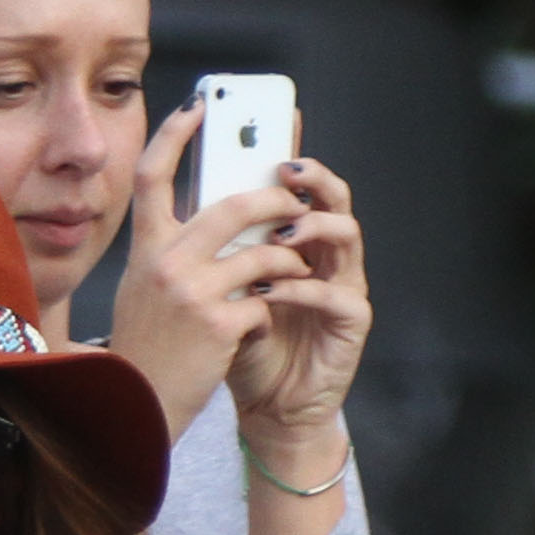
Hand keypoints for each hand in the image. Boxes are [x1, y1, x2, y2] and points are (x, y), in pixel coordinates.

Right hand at [113, 103, 356, 442]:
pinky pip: (265, 300)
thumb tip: (224, 213)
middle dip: (275, 201)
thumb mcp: (145, 294)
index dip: (175, 133)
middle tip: (296, 205)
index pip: (151, 175)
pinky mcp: (218, 326)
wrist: (133, 414)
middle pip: (232, 205)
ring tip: (295, 269)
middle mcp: (164, 265)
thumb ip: (172, 252)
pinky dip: (273, 309)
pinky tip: (266, 322)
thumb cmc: (144, 354)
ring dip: (288, 260)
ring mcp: (191, 295)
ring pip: (263, 253)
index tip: (200, 105)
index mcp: (145, 252)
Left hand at [223, 152, 369, 445]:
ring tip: (281, 231)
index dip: (292, 152)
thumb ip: (217, 256)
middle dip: (313, 178)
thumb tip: (183, 207)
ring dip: (312, 227)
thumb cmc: (247, 349)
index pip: (299, 188)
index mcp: (296, 244)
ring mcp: (344, 285)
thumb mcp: (222, 295)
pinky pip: (333, 295)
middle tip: (283, 169)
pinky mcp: (351, 320)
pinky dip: (303, 289)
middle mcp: (325, 257)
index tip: (271, 124)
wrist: (270, 409)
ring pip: (345, 234)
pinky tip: (273, 290)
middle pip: (333, 197)